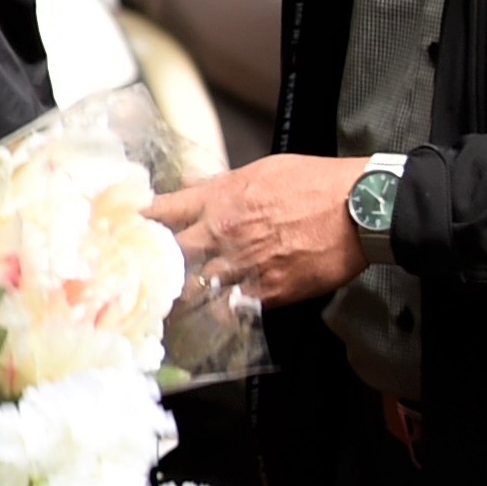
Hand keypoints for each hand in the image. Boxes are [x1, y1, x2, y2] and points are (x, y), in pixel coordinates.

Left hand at [145, 153, 365, 305]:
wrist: (361, 208)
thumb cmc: (315, 184)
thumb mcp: (261, 171)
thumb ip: (220, 183)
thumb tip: (192, 183)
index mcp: (218, 200)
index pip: (162, 212)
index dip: (140, 223)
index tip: (125, 230)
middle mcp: (223, 233)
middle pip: (170, 255)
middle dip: (154, 263)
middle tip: (138, 272)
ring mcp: (244, 264)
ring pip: (196, 286)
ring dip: (182, 292)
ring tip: (165, 300)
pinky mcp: (269, 290)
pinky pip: (232, 305)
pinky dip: (219, 309)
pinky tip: (207, 314)